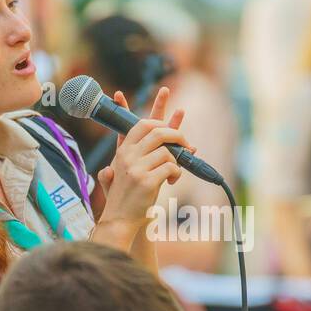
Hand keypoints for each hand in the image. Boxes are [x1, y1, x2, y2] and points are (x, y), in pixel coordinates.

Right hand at [96, 87, 191, 232]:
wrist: (120, 220)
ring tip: (172, 173)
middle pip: (157, 130)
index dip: (156, 107)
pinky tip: (170, 182)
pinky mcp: (145, 180)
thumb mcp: (135, 171)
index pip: (140, 122)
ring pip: (167, 151)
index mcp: (123, 151)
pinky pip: (170, 167)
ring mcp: (135, 167)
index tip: (166, 91)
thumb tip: (190, 148)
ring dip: (176, 161)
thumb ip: (156, 157)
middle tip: (185, 143)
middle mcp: (127, 156)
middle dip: (176, 134)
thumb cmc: (128, 196)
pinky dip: (176, 173)